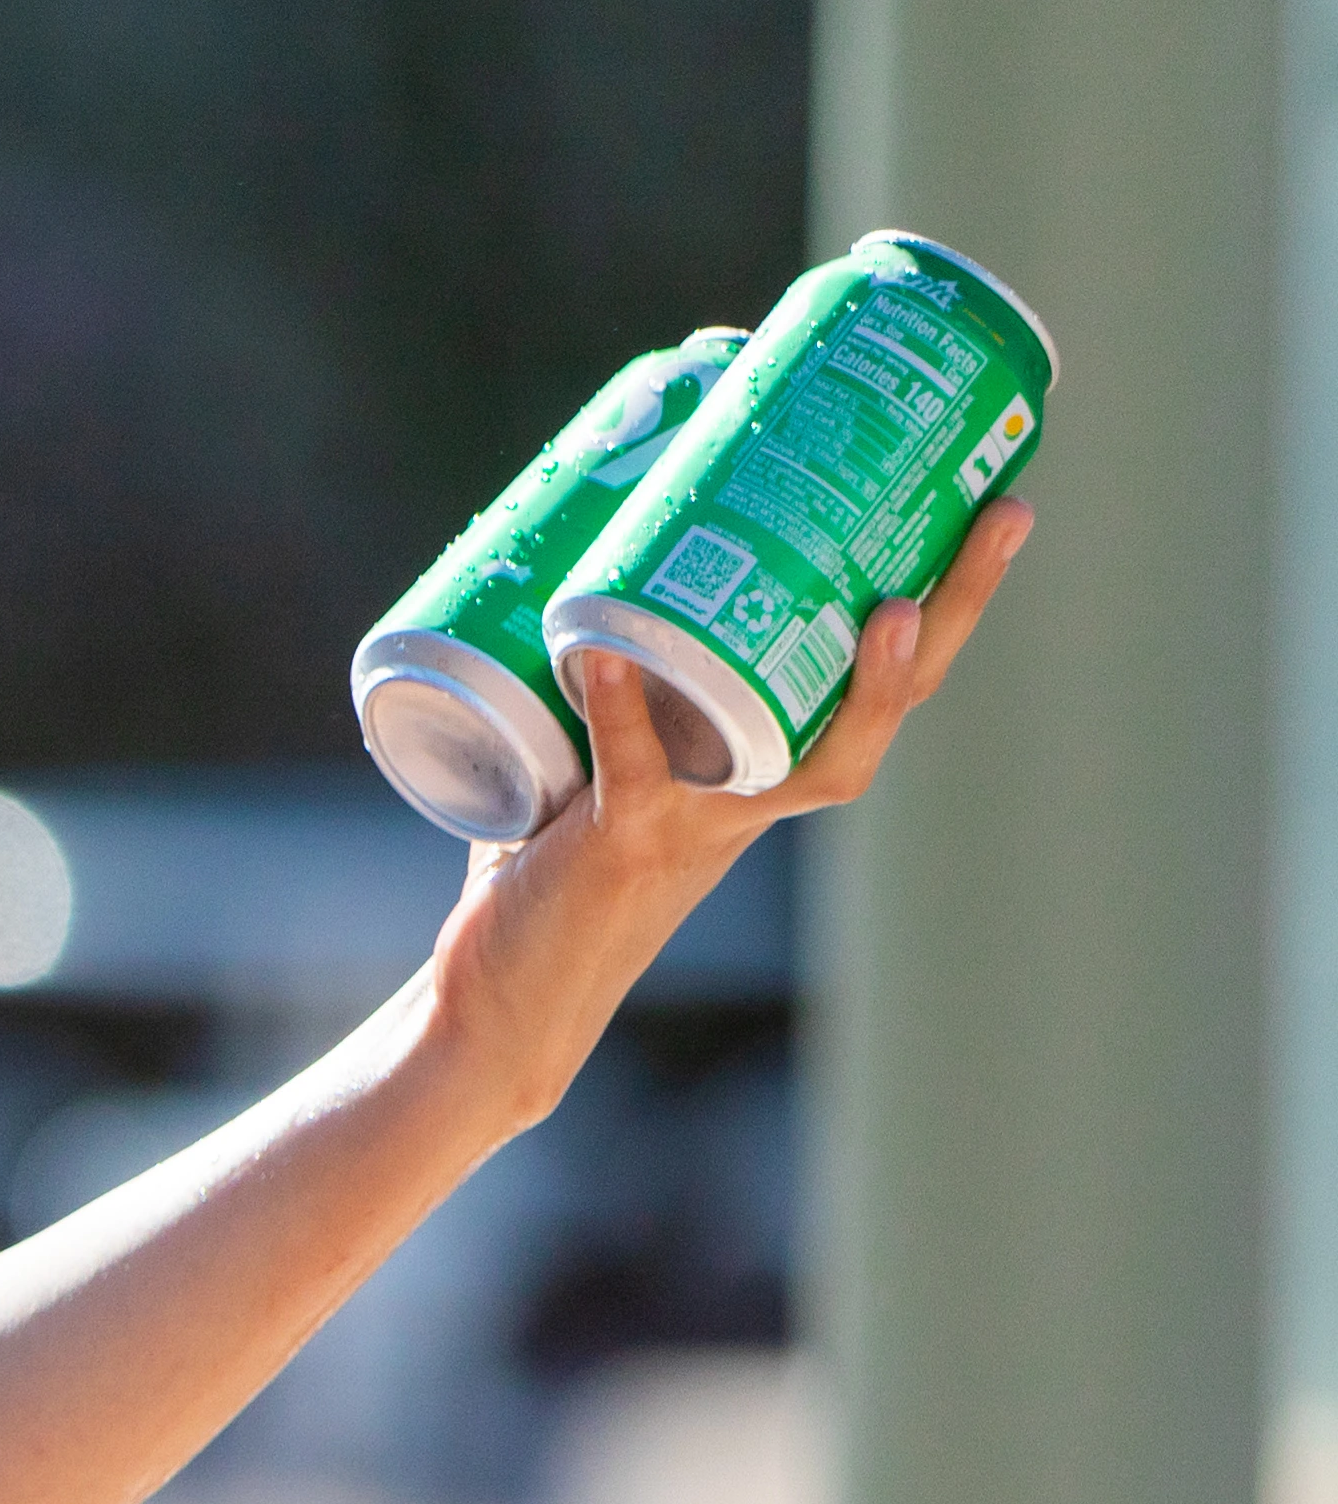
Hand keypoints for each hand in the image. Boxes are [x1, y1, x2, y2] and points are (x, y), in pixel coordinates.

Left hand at [433, 497, 1036, 1128]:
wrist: (495, 1003)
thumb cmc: (543, 877)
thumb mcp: (587, 763)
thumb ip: (593, 687)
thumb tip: (581, 555)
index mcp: (763, 773)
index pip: (879, 682)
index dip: (944, 600)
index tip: (992, 500)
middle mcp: (755, 800)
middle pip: (890, 706)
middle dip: (958, 609)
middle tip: (1008, 513)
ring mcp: (701, 825)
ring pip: (817, 757)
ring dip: (867, 687)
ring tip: (894, 608)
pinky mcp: (623, 844)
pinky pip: (632, 770)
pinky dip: (618, 709)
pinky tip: (606, 652)